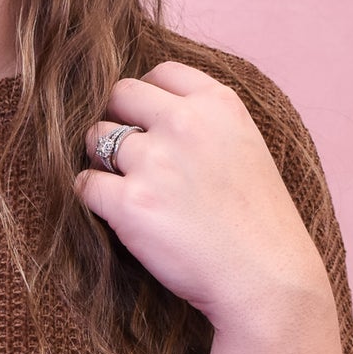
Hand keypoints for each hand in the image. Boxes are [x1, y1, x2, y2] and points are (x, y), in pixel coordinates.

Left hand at [73, 56, 329, 331]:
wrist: (268, 281)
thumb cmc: (259, 225)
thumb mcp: (247, 149)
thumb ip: (206, 124)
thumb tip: (151, 114)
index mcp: (219, 104)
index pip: (160, 72)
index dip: (147, 99)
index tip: (150, 125)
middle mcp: (184, 123)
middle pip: (119, 95)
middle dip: (117, 120)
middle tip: (129, 157)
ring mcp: (154, 161)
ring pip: (96, 138)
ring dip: (103, 162)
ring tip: (131, 191)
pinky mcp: (129, 203)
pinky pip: (84, 184)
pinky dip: (94, 199)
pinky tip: (121, 216)